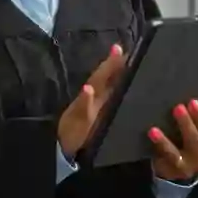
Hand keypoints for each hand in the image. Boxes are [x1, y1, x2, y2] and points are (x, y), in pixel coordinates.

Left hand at [57, 43, 125, 157]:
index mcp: (90, 96)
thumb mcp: (78, 120)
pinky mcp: (102, 116)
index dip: (110, 63)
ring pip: (110, 86)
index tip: (117, 48)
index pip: (101, 76)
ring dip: (118, 74)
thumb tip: (88, 87)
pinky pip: (112, 97)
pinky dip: (118, 88)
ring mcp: (98, 106)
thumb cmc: (72, 134)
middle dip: (117, 64)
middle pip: (107, 78)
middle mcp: (95, 98)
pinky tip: (126, 87)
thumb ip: (83, 105)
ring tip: (130, 62)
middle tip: (131, 51)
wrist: (66, 150)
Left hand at [149, 98, 197, 182]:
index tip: (192, 102)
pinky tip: (150, 135)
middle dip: (186, 123)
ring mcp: (184, 167)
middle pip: (194, 141)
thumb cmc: (190, 150)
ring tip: (154, 130)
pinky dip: (157, 147)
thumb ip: (196, 126)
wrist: (181, 178)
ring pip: (174, 153)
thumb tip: (187, 102)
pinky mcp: (169, 171)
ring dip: (164, 141)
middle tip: (178, 108)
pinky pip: (162, 159)